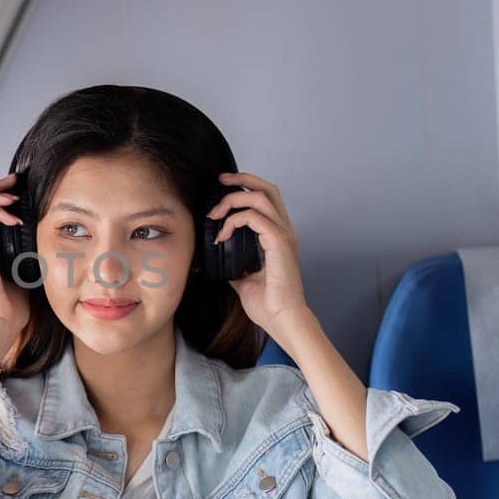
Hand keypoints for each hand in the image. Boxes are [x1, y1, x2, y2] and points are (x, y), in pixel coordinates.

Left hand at [206, 171, 309, 337]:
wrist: (281, 319)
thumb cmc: (268, 304)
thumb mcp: (242, 278)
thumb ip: (233, 262)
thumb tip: (217, 257)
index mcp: (278, 237)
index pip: (266, 199)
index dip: (245, 188)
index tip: (221, 189)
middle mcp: (284, 231)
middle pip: (267, 189)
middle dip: (242, 179)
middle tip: (220, 181)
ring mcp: (284, 235)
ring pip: (260, 197)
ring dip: (233, 200)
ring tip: (215, 214)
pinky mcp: (279, 242)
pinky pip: (254, 217)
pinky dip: (233, 221)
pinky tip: (222, 236)